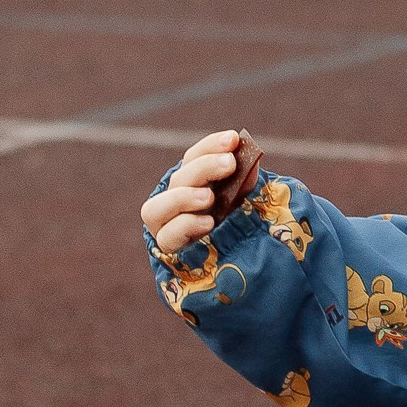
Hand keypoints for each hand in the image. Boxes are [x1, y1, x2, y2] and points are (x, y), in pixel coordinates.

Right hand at [143, 129, 247, 257]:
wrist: (241, 268)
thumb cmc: (242, 226)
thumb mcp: (247, 200)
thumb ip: (245, 182)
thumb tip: (251, 161)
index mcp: (193, 184)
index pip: (194, 158)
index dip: (210, 146)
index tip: (233, 139)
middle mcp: (175, 202)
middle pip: (178, 179)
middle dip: (203, 167)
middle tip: (229, 164)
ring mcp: (167, 227)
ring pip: (155, 208)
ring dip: (181, 198)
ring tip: (208, 197)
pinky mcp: (170, 252)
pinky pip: (166, 238)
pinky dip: (184, 226)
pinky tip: (207, 223)